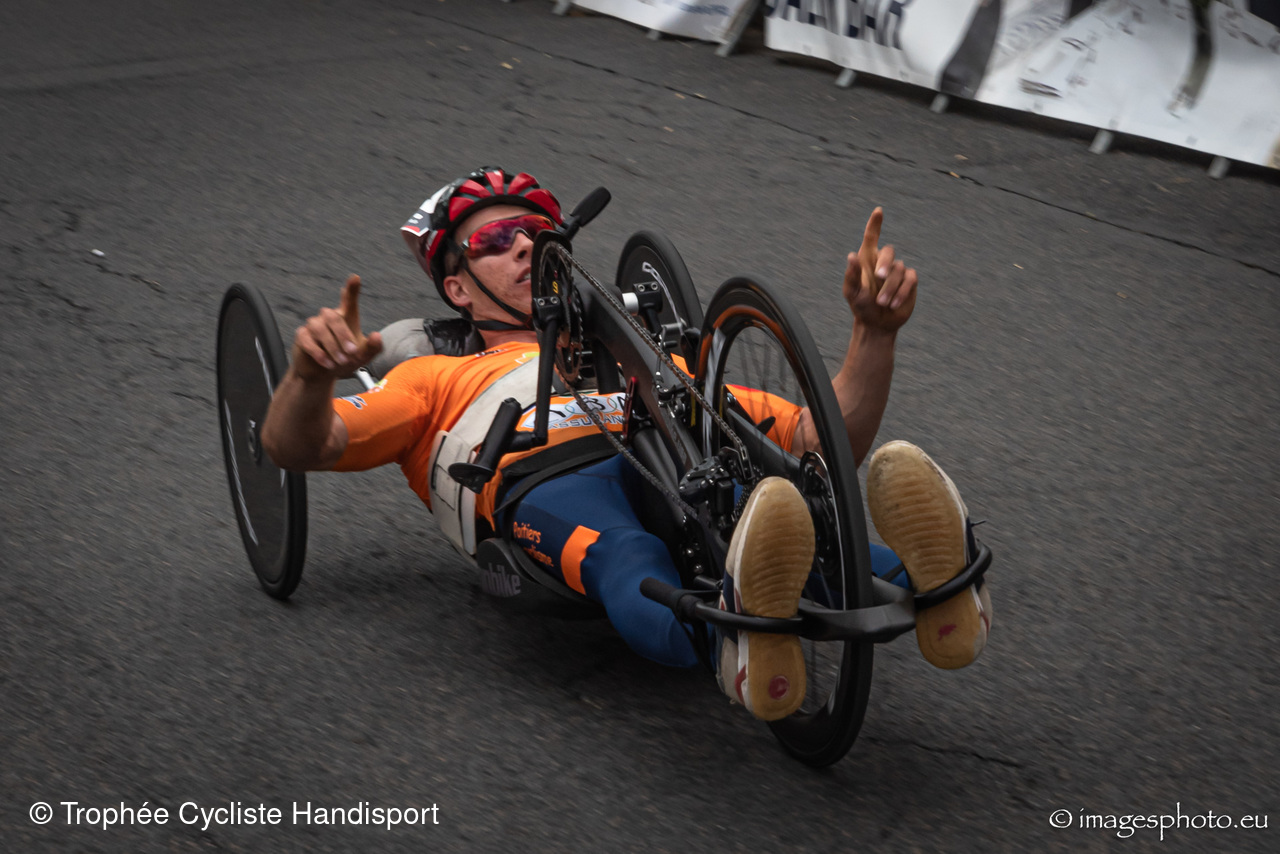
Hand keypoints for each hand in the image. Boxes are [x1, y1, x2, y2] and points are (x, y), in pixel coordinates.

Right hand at [290, 275, 383, 381]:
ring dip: (332, 346)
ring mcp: (314, 326)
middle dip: (343, 335)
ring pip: (319, 328)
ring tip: (341, 361)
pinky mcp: (302, 337)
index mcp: (346, 318)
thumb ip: (372, 348)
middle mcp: (328, 318)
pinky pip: (307, 340)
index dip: (352, 289)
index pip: (349, 301)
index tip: (355, 278)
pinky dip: (319, 353)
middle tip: (352, 352)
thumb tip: (377, 336)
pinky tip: (327, 363)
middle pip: (333, 316)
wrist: (323, 375)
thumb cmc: (345, 361)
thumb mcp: (362, 357)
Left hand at [843, 208, 917, 332]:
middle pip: (889, 251)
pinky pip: (910, 279)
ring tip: (883, 303)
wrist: (877, 324)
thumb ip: (851, 275)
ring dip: (890, 287)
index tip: (878, 211)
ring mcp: (898, 271)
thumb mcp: (852, 293)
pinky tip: (894, 304)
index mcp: (867, 260)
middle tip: (879, 277)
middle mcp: (883, 262)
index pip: (871, 238)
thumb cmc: (861, 307)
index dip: (875, 224)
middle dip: (885, 263)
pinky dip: (902, 292)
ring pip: (899, 270)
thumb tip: (851, 256)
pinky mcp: (910, 282)